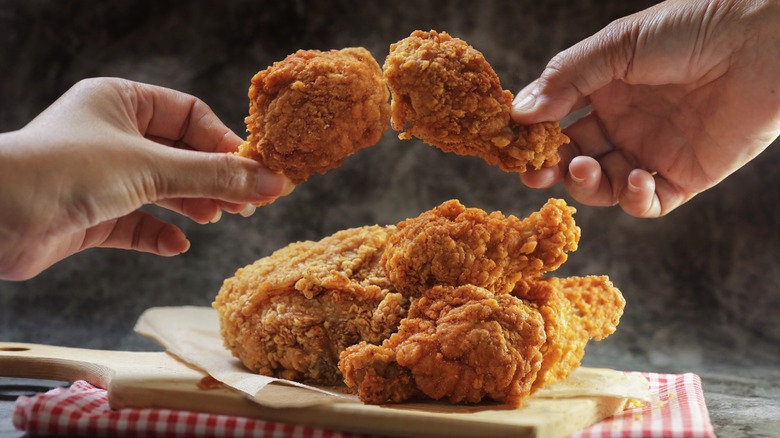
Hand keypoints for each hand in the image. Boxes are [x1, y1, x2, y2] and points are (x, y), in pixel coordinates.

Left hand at [0, 78, 293, 280]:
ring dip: (192, 204)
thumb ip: (214, 176)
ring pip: (163, 189)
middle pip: (181, 154)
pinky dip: (159, 234)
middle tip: (246, 202)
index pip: (190, 116)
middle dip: (213, 178)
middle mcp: (112, 135)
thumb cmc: (64, 170)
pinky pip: (137, 222)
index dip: (224, 143)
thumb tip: (272, 182)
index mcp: (121, 102)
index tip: (256, 170)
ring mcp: (102, 176)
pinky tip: (176, 245)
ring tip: (218, 218)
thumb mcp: (151, 167)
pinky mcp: (92, 214)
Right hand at [511, 0, 779, 216]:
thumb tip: (518, 114)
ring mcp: (654, 152)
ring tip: (582, 166)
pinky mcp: (686, 176)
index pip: (558, 123)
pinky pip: (648, 202)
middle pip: (574, 159)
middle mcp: (626, 125)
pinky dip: (633, 198)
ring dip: (585, 183)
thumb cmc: (689, 30)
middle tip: (532, 172)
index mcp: (606, 92)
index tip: (513, 144)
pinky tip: (633, 177)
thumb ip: (564, 81)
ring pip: (603, 185)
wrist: (758, 40)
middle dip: (551, 168)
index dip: (535, 137)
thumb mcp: (614, 47)